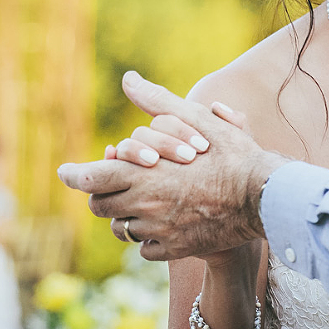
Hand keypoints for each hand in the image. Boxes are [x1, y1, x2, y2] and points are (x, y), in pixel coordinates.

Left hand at [58, 71, 286, 260]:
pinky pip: (145, 248)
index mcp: (144, 174)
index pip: (93, 179)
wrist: (263, 197)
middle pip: (101, 207)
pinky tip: (166, 221)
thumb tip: (129, 79)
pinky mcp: (174, 249)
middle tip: (112, 183)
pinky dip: (149, 236)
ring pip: (122, 229)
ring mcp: (158, 232)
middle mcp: (145, 206)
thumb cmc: (231, 154)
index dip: (75, 175)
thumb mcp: (195, 120)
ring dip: (126, 215)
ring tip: (144, 200)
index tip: (65, 172)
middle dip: (102, 194)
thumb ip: (157, 101)